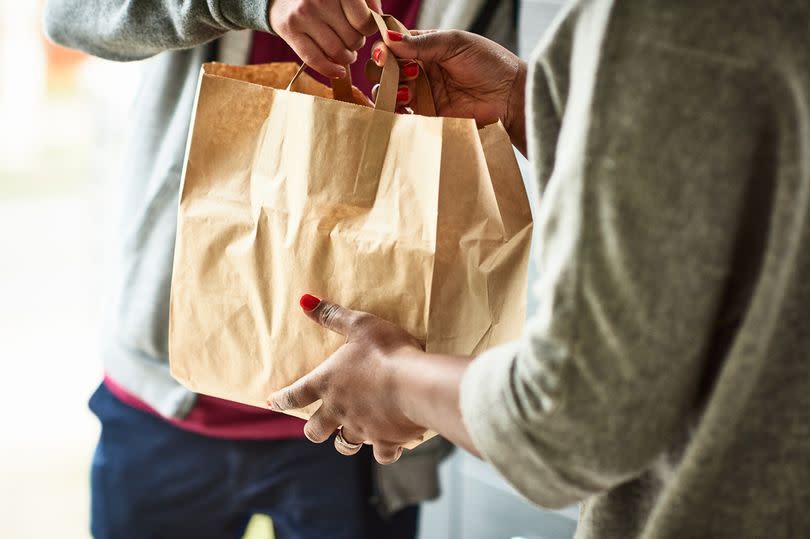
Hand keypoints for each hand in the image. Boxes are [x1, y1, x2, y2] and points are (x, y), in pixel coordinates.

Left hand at [268, 295, 427, 464]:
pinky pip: (381, 454)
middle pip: (314, 431)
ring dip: (345, 440)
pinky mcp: (385, 441)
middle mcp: (338, 410)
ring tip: (352, 435)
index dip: (281, 399)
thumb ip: (332, 315)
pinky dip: (384, 450)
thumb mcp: (359, 325)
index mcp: (327, 383)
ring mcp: (361, 428)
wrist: (414, 384)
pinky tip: (391, 444)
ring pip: (344, 444)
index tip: (272, 402)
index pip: (295, 395)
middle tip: (317, 426)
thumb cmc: (385, 351)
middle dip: (314, 430)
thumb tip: (304, 300)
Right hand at [269, 0, 381, 77]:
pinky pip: (315, 60)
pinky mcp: (290, 30)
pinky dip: (331, 70)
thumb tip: (379, 20)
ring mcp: (303, 14)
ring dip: (346, 57)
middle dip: (356, 43)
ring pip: (337, 52)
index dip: (369, 29)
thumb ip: (368, 1)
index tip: (364, 28)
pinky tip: (339, 71)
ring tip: (346, 52)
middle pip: (352, 38)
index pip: (364, 21)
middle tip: (350, 38)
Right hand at [370, 29, 527, 152]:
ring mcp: (423, 95)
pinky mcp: (427, 117)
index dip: (384, 48)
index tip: (385, 52)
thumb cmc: (490, 64)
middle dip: (384, 70)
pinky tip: (407, 106)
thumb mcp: (455, 44)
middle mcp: (420, 71)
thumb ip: (421, 43)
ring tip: (410, 90)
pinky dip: (395, 112)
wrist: (511, 98)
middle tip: (401, 71)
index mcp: (426, 48)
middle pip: (385, 70)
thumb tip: (388, 40)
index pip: (394, 45)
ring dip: (391, 90)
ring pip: (389, 93)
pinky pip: (402, 116)